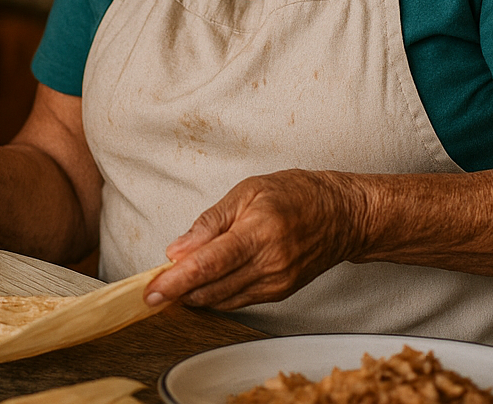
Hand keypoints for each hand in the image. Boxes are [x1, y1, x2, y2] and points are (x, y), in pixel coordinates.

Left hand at [143, 169, 367, 310]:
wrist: (342, 215)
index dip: (175, 281)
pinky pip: (237, 301)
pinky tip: (200, 286)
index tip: (151, 292)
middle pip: (212, 289)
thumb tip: (178, 250)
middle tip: (150, 289)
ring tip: (171, 284)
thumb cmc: (296, 194)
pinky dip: (214, 295)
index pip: (209, 265)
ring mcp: (276, 283)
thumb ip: (210, 222)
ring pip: (222, 300)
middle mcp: (270, 264)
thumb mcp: (248, 191)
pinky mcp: (279, 293)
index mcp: (259, 233)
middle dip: (176, 293)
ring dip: (193, 296)